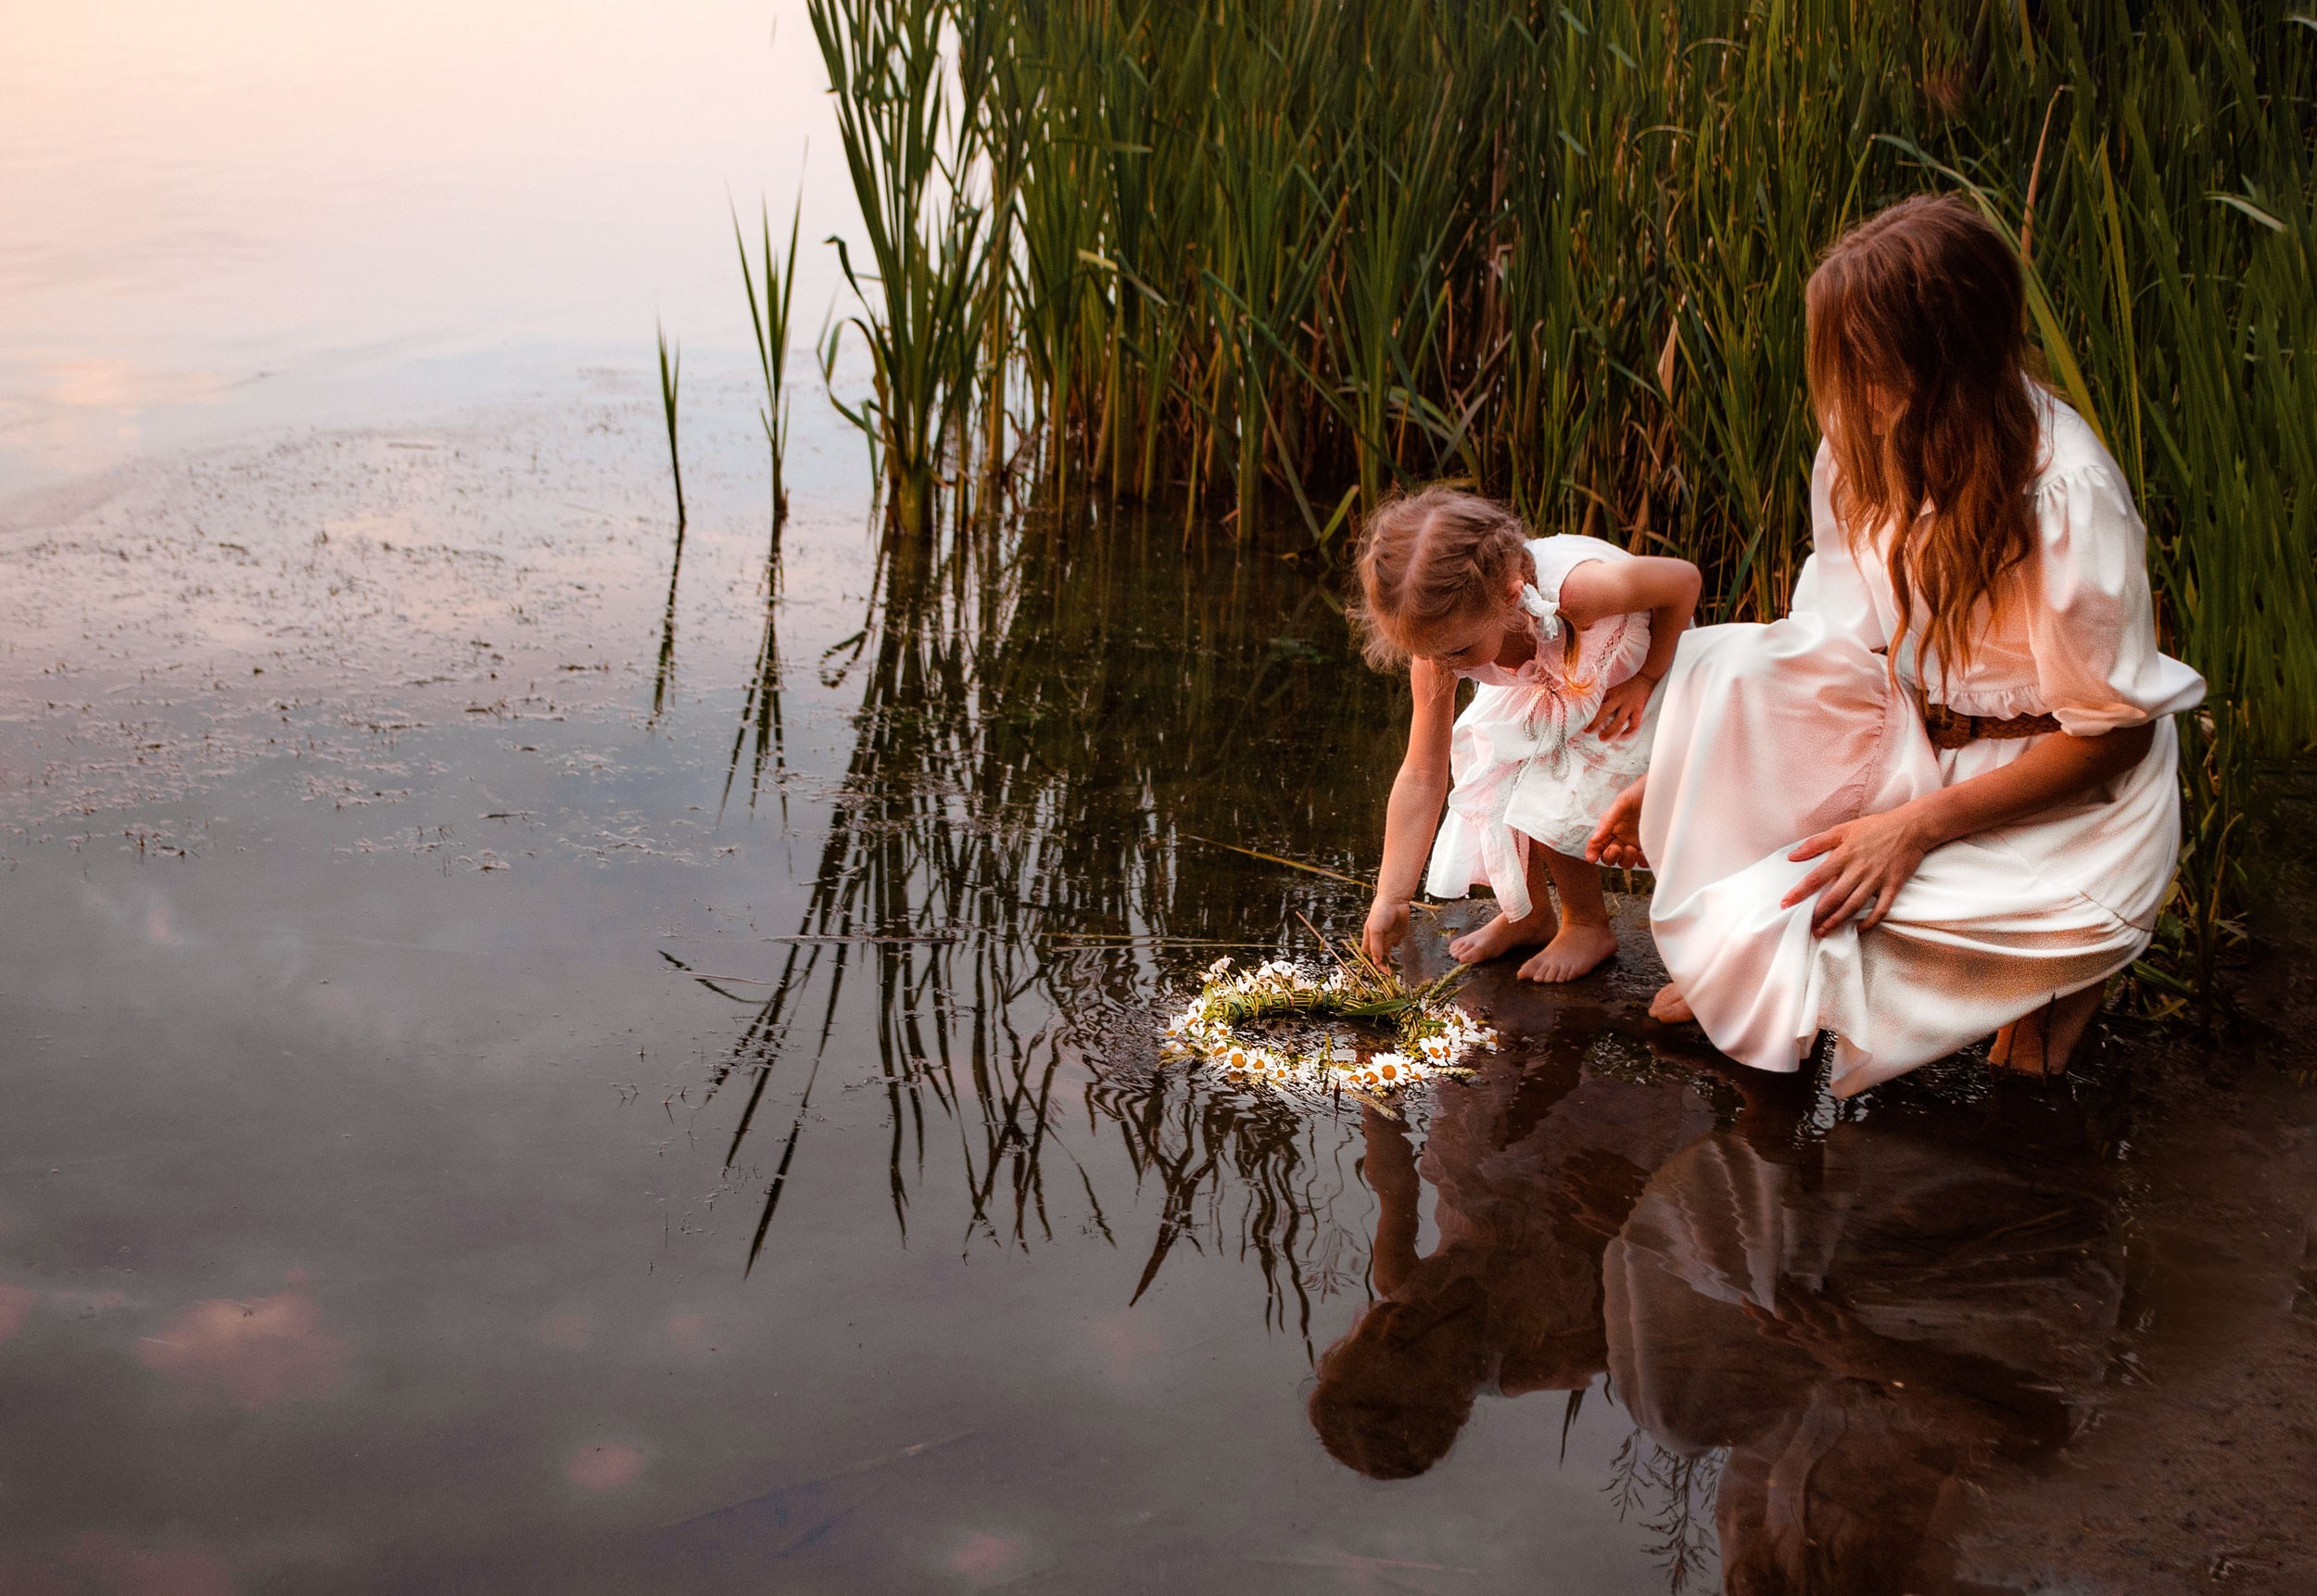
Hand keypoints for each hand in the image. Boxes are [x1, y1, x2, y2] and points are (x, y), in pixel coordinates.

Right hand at [1362, 896, 1410, 965]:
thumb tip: (1376, 962)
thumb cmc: (1381, 913)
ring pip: (1387, 954)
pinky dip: (1397, 950)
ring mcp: (1388, 938)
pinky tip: (1397, 947)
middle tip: (1389, 973)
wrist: (1395, 900)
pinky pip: (1396, 946)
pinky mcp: (1398, 935)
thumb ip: (1376, 946)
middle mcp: (1378, 940)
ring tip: (1394, 969)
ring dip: (1390, 961)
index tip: (1379, 970)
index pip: (1368, 955)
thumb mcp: (1376, 930)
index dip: (1372, 963)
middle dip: (1382, 966)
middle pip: (1378, 957)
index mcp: (1369, 939)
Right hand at [1584, 777, 1648, 867]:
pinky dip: (1641, 862)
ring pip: (1625, 862)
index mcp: (1611, 827)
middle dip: (1610, 856)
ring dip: (1626, 860)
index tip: (1592, 858)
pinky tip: (1642, 853)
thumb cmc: (1642, 792)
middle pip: (1609, 856)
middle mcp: (1622, 837)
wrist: (1666, 788)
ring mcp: (1636, 843)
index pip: (1597, 844)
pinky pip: (1643, 862)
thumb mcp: (1622, 802)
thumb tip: (1594, 839)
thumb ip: (1607, 821)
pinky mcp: (1651, 847)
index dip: (1592, 852)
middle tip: (1616, 848)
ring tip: (1632, 849)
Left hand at [1585, 674, 1654, 741]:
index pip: (1597, 703)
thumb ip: (1603, 697)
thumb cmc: (1625, 686)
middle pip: (1605, 711)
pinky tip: (1621, 737)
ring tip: (1602, 738)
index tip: (1580, 720)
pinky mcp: (1639, 710)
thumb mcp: (1612, 689)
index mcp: (1610, 693)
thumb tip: (1588, 705)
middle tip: (1588, 731)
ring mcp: (1629, 706)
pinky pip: (1634, 724)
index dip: (1588, 711)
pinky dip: (1628, 732)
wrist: (1644, 679)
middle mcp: (1619, 699)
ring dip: (1610, 730)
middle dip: (1595, 722)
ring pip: (1619, 721)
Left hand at [1782, 806, 1929, 936]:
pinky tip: (1859, 929)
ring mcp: (1876, 879)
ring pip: (1853, 906)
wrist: (1911, 827)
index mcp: (1843, 856)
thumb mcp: (1842, 829)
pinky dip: (1870, 922)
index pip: (1816, 877)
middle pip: (1833, 897)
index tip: (1785, 903)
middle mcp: (1858, 870)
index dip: (1799, 892)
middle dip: (1818, 915)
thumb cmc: (1875, 827)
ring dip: (1837, 921)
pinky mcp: (1893, 886)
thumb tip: (1792, 856)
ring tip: (1824, 932)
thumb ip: (1815, 843)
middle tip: (1807, 927)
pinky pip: (1881, 909)